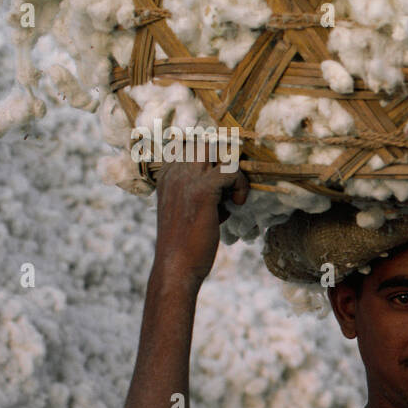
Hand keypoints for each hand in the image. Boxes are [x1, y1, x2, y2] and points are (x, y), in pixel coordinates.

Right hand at [153, 155, 249, 284]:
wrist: (176, 266)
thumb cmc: (186, 242)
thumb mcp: (190, 209)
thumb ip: (204, 193)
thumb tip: (228, 187)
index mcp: (167, 175)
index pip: (191, 144)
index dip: (214, 156)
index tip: (225, 178)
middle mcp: (174, 172)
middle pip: (206, 142)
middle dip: (226, 158)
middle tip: (233, 183)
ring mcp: (186, 179)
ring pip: (217, 150)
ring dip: (232, 168)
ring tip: (233, 192)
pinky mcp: (202, 191)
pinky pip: (230, 171)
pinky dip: (240, 184)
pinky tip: (237, 203)